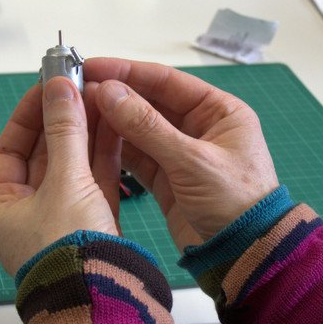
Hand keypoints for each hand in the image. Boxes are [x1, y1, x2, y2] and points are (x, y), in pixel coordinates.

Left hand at [0, 76, 121, 276]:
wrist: (103, 301)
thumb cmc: (69, 253)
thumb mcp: (64, 182)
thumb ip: (66, 131)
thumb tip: (58, 89)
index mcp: (2, 210)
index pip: (9, 149)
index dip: (28, 115)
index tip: (47, 87)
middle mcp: (29, 215)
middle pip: (44, 155)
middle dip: (63, 120)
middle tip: (79, 86)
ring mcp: (63, 220)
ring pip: (74, 166)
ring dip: (87, 133)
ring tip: (102, 98)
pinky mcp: (94, 225)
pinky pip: (96, 182)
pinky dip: (106, 156)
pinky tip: (117, 127)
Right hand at [86, 58, 278, 251]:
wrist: (246, 256)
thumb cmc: (235, 203)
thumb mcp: (192, 161)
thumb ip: (147, 126)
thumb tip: (107, 91)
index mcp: (220, 112)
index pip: (168, 81)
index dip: (128, 72)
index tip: (91, 66)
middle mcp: (201, 127)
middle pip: (150, 103)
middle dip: (115, 97)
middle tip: (76, 90)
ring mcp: (182, 154)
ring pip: (140, 130)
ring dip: (111, 122)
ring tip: (76, 113)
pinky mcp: (167, 180)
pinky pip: (137, 157)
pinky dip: (115, 150)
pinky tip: (90, 140)